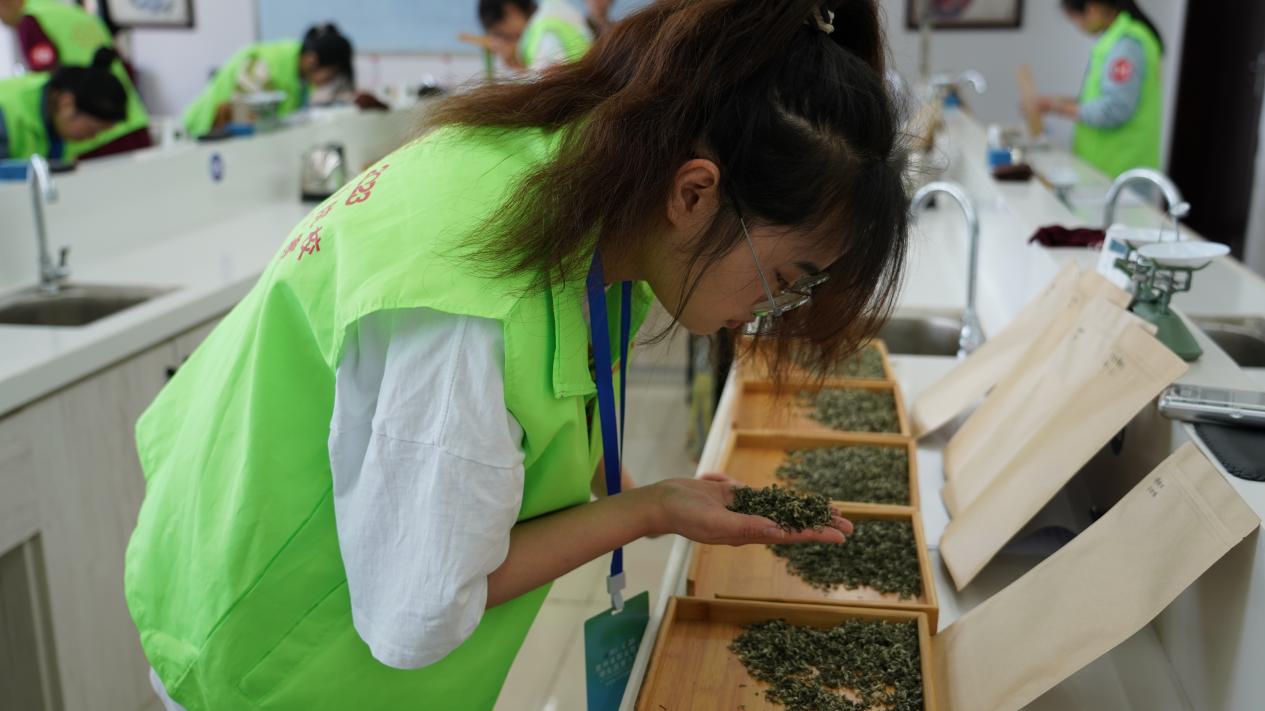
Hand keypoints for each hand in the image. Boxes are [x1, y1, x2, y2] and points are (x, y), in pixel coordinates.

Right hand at [646, 474, 852, 545]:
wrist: (662, 502)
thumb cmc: (685, 515)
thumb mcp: (716, 523)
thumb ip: (746, 526)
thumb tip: (777, 530)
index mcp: (747, 534)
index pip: (790, 535)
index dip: (816, 533)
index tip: (841, 536)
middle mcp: (750, 524)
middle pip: (793, 523)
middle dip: (820, 523)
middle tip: (850, 525)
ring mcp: (744, 510)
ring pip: (783, 510)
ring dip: (807, 511)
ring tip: (832, 511)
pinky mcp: (736, 496)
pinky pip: (764, 497)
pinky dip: (781, 498)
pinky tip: (797, 501)